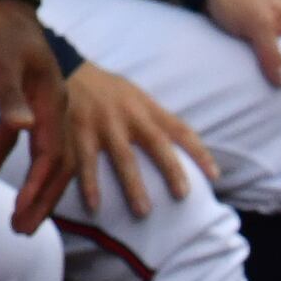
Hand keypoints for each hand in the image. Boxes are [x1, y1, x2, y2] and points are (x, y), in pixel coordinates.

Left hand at [0, 0, 77, 232]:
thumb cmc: (1, 31)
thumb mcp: (3, 63)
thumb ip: (10, 97)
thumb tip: (23, 129)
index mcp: (53, 104)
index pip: (52, 155)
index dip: (40, 186)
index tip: (25, 213)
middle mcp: (52, 111)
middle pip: (54, 166)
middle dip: (42, 200)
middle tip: (24, 231)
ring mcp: (37, 109)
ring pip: (41, 159)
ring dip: (30, 190)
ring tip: (16, 221)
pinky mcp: (17, 105)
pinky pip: (14, 142)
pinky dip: (0, 161)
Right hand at [63, 60, 216, 216]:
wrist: (65, 69)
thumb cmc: (107, 90)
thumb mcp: (136, 96)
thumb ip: (156, 118)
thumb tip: (185, 146)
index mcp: (145, 107)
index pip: (179, 128)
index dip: (199, 151)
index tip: (215, 176)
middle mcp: (128, 114)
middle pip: (155, 142)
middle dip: (170, 169)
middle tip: (183, 195)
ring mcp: (102, 122)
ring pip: (122, 156)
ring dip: (132, 185)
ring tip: (143, 211)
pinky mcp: (77, 130)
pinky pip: (85, 161)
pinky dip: (89, 183)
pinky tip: (94, 205)